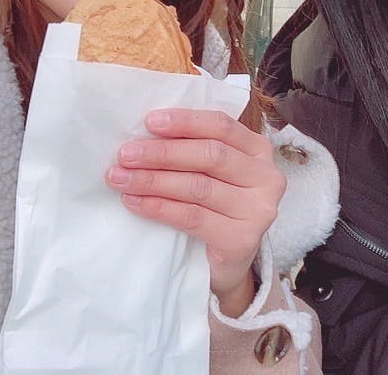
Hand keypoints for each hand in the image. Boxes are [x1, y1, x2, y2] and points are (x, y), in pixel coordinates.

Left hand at [105, 109, 286, 315]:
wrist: (228, 266)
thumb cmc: (215, 208)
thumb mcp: (214, 173)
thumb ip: (195, 149)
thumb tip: (145, 133)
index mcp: (259, 150)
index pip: (222, 126)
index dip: (185, 122)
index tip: (149, 122)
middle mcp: (267, 177)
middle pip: (210, 155)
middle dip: (162, 153)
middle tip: (125, 155)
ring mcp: (258, 210)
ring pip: (198, 187)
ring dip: (153, 181)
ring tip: (120, 178)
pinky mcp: (242, 239)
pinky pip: (193, 217)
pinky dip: (159, 208)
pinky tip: (135, 202)